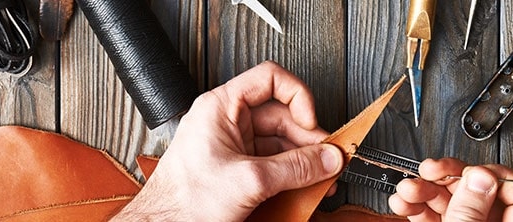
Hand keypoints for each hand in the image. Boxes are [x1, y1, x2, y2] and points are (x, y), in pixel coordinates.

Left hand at [113, 61, 343, 220]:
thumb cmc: (183, 203)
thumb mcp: (249, 180)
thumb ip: (295, 168)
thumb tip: (327, 158)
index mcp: (222, 108)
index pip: (270, 79)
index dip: (298, 97)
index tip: (311, 124)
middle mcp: (228, 122)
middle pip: (282, 116)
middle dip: (308, 139)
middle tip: (328, 161)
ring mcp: (233, 146)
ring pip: (280, 143)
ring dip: (304, 161)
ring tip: (321, 180)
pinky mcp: (237, 169)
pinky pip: (272, 164)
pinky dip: (291, 175)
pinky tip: (304, 189)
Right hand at [388, 158, 512, 221]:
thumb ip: (470, 211)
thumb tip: (480, 177)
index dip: (496, 175)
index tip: (470, 172)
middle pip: (481, 190)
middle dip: (449, 176)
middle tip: (431, 171)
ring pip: (453, 201)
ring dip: (425, 189)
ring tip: (407, 189)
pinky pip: (436, 215)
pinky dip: (418, 206)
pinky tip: (403, 202)